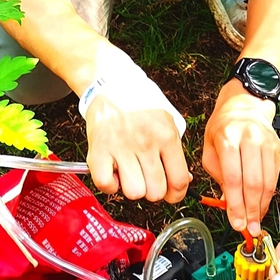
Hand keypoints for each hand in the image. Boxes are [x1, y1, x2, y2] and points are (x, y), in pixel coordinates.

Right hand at [85, 83, 190, 203]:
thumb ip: (175, 152)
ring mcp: (120, 147)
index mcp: (166, 136)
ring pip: (133, 193)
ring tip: (130, 173)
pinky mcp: (98, 151)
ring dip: (132, 188)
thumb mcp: (168, 123)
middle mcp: (145, 142)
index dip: (176, 195)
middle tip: (148, 179)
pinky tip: (114, 172)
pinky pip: (106, 185)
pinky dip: (110, 185)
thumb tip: (182, 182)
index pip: (179, 181)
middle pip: (156, 192)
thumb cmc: (140, 105)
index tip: (171, 194)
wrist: (111, 84)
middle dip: (153, 191)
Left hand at [202, 79, 279, 233]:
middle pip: (253, 183)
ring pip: (268, 183)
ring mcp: (267, 143)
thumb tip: (227, 204)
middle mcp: (250, 139)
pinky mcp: (278, 149)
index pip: (233, 178)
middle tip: (248, 229)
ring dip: (261, 207)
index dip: (235, 205)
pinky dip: (268, 196)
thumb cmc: (223, 128)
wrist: (245, 105)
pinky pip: (275, 178)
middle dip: (250, 210)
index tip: (235, 223)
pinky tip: (261, 206)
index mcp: (228, 138)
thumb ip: (217, 175)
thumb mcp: (209, 148)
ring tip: (255, 223)